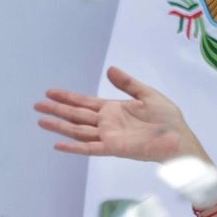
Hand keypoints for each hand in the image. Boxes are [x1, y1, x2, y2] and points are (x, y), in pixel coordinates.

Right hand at [36, 67, 204, 163]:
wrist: (179, 138)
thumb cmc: (168, 119)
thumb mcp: (148, 95)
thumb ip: (128, 84)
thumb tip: (110, 69)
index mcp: (114, 109)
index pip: (86, 102)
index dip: (68, 97)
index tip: (50, 92)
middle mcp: (107, 123)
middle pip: (77, 115)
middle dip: (57, 110)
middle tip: (37, 105)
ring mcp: (109, 136)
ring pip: (78, 130)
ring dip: (59, 126)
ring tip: (41, 120)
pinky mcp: (114, 147)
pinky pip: (90, 148)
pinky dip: (74, 147)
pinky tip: (58, 144)